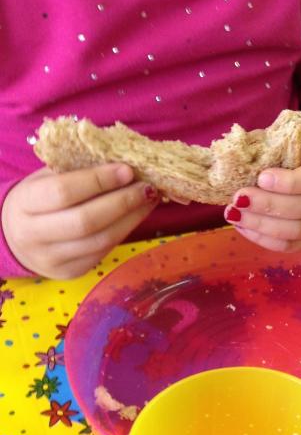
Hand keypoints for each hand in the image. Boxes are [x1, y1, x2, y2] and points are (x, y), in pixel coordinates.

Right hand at [2, 164, 159, 278]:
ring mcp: (51, 259)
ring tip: (149, 198)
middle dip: (122, 202)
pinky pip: (104, 251)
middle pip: (85, 221)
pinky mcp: (70, 272)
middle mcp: (33, 235)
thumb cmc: (41, 196)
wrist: (17, 234)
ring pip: (100, 240)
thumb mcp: (50, 176)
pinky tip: (138, 214)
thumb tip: (125, 162)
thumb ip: (80, 169)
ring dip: (132, 218)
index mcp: (25, 203)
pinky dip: (126, 230)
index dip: (99, 180)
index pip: (64, 192)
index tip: (127, 169)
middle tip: (147, 186)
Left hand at [223, 146, 300, 252]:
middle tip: (239, 199)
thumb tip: (241, 157)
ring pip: (297, 231)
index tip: (260, 178)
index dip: (288, 182)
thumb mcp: (289, 148)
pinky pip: (289, 246)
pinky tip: (244, 227)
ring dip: (261, 224)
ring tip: (235, 214)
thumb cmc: (296, 160)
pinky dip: (263, 239)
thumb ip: (271, 151)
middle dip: (268, 205)